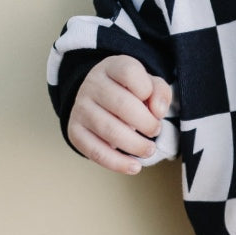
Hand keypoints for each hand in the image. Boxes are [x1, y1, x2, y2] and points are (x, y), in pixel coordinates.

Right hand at [67, 56, 171, 174]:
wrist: (99, 100)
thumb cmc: (131, 92)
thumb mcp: (149, 85)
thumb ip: (159, 92)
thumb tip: (158, 111)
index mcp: (111, 67)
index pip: (129, 72)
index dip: (148, 90)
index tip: (154, 105)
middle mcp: (92, 85)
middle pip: (123, 104)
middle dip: (147, 123)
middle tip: (155, 130)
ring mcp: (80, 108)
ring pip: (110, 130)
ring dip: (136, 145)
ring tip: (149, 149)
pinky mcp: (75, 132)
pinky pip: (95, 151)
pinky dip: (118, 163)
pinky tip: (134, 167)